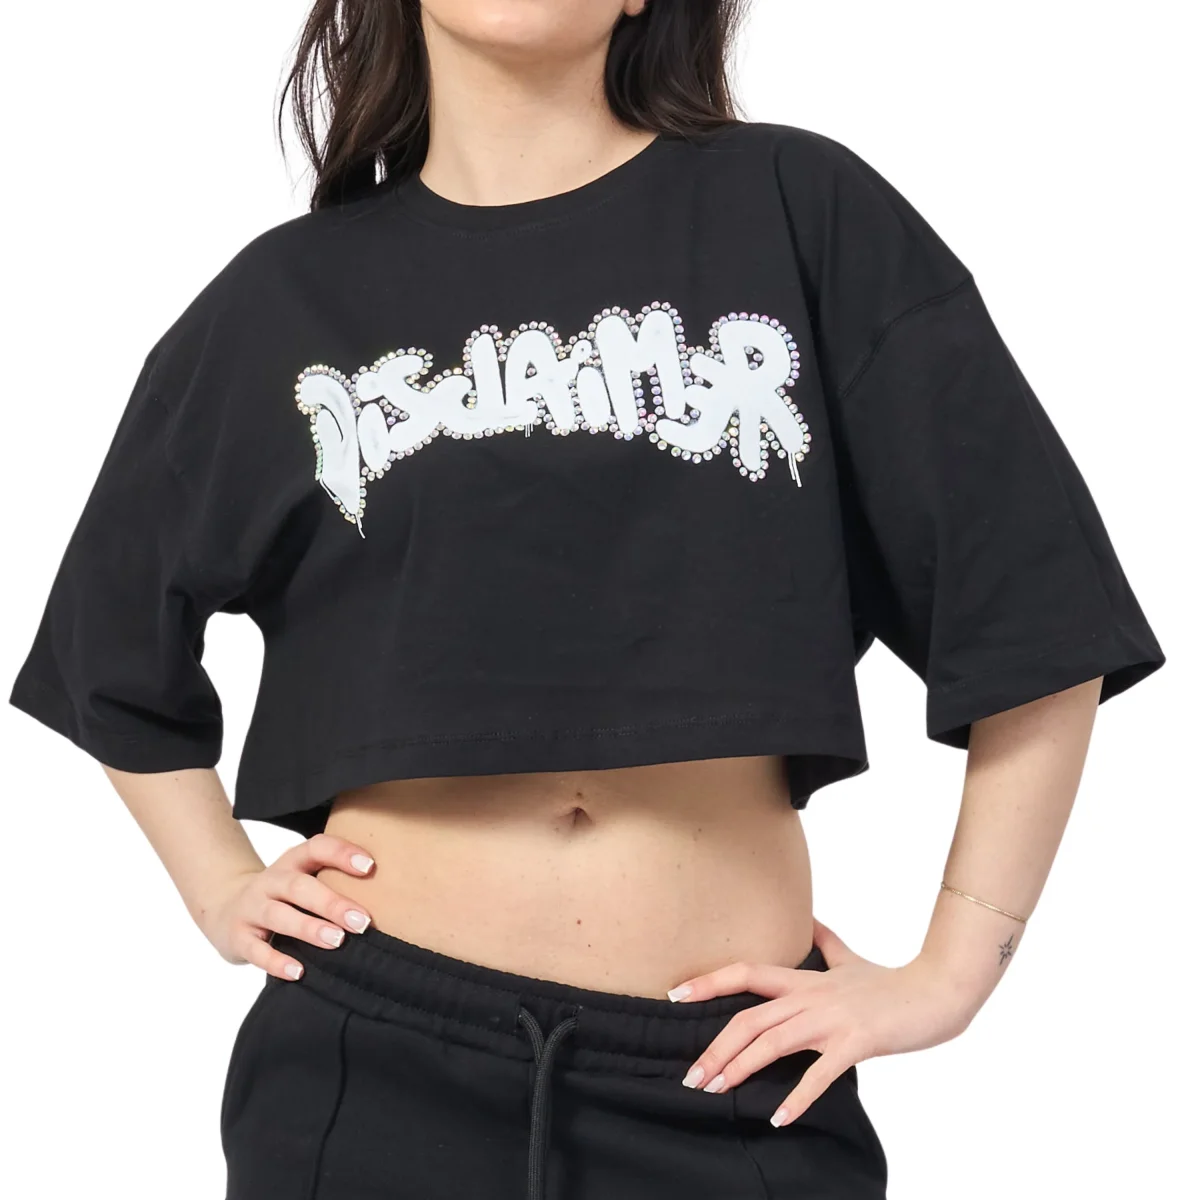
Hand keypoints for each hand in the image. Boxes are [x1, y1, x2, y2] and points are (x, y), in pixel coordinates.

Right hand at [197, 833, 376, 980]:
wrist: (225, 908)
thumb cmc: (284, 895)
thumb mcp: (304, 879)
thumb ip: (335, 881)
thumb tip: (392, 897)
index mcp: (292, 862)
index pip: (317, 848)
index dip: (342, 854)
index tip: (371, 867)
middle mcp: (270, 881)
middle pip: (299, 887)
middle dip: (332, 903)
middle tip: (362, 921)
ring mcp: (252, 908)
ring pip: (278, 916)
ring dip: (309, 928)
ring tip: (337, 941)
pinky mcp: (238, 937)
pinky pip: (256, 950)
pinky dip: (277, 962)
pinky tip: (300, 972)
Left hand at [668, 917, 978, 1126]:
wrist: (936, 991)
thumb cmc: (892, 980)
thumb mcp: (850, 957)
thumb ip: (825, 941)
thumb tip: (810, 918)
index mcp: (805, 979)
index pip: (746, 972)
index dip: (709, 982)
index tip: (675, 995)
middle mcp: (811, 996)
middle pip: (750, 1018)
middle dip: (715, 1048)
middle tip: (691, 1076)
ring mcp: (832, 1019)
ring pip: (773, 1043)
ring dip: (739, 1069)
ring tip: (715, 1091)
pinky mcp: (856, 1042)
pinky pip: (819, 1073)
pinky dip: (797, 1097)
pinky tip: (779, 1118)